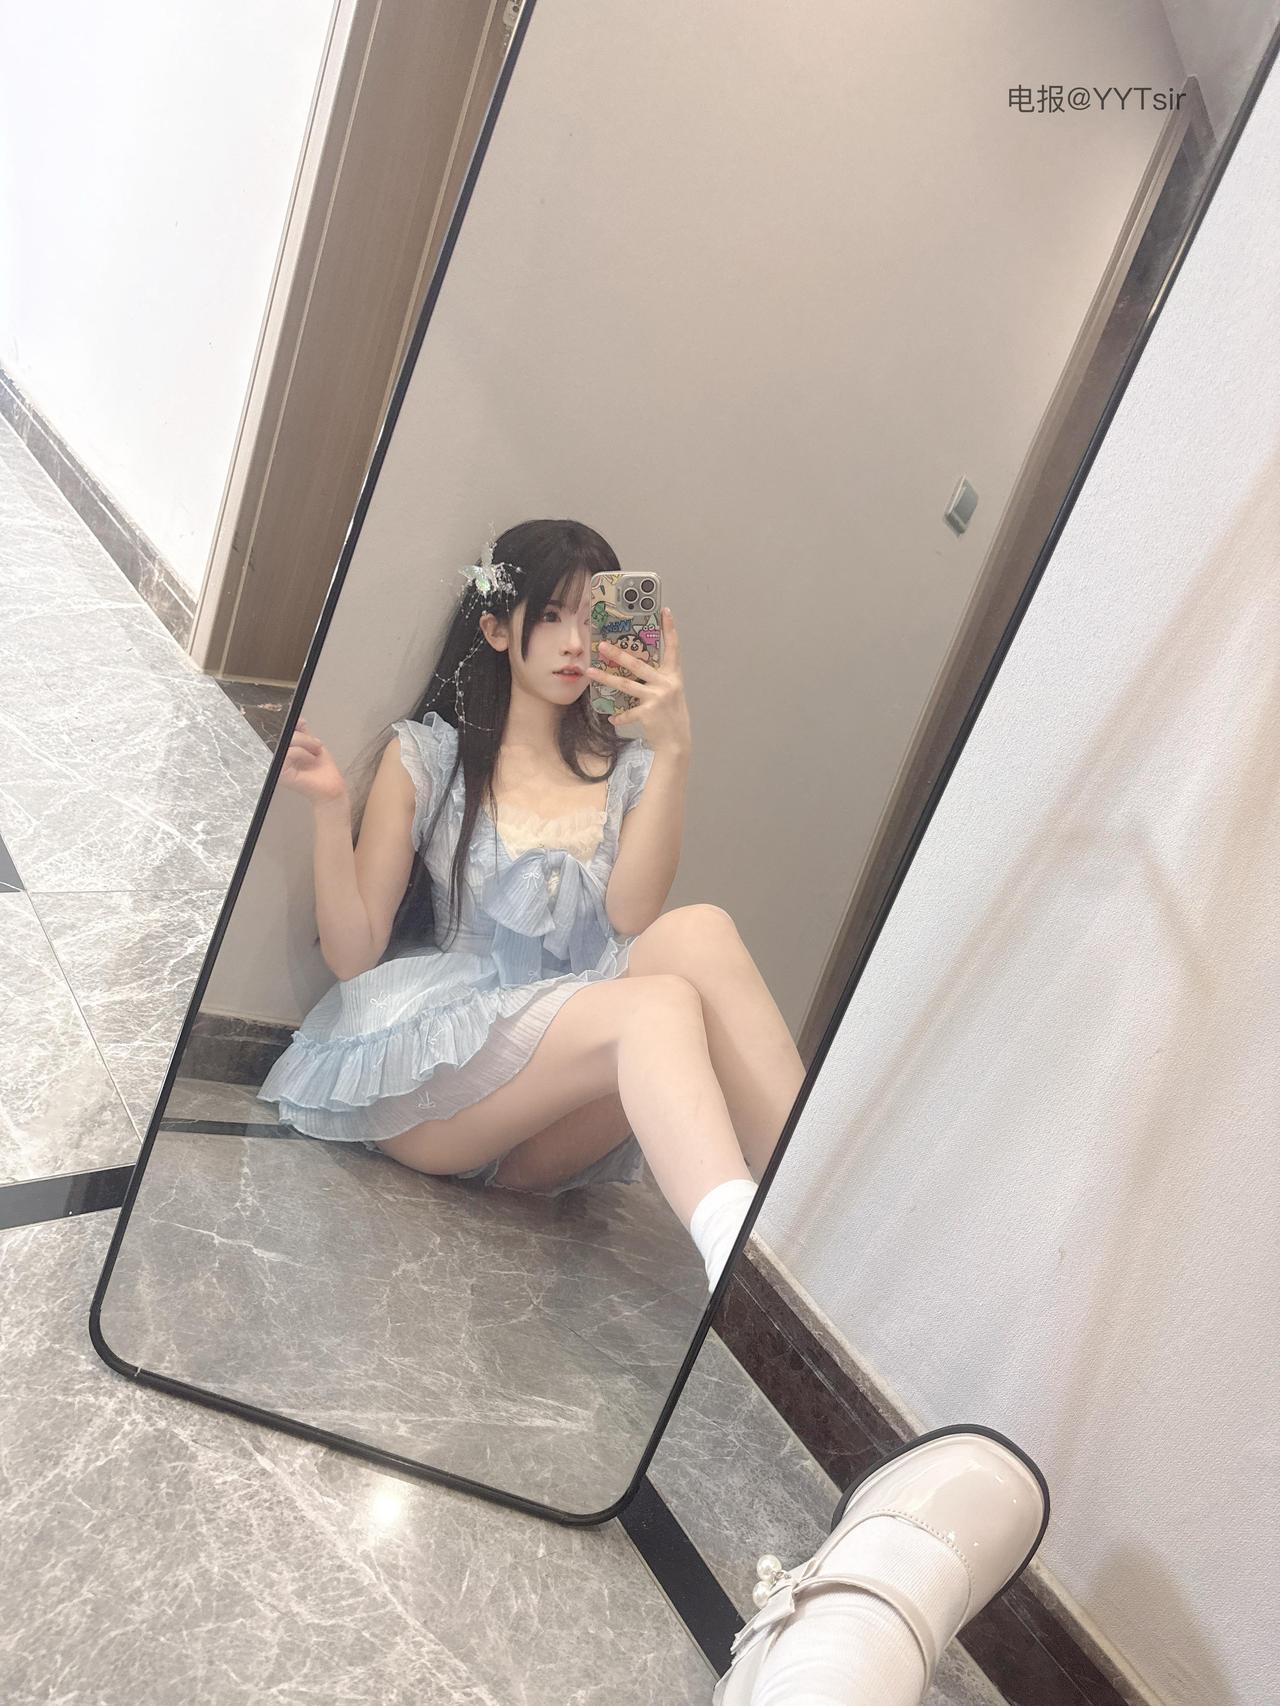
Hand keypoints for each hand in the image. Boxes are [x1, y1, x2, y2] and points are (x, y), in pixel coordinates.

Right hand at [280, 716, 347, 805]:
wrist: (331, 787)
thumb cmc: (322, 770)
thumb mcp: (312, 745)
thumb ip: (304, 733)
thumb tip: (298, 720)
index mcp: (284, 751)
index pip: (279, 732)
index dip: (289, 725)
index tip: (301, 723)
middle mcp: (278, 758)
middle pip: (282, 734)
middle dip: (303, 736)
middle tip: (316, 744)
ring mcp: (278, 765)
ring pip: (286, 741)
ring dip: (306, 743)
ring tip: (316, 751)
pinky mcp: (281, 773)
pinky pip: (288, 753)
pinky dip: (303, 752)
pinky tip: (311, 758)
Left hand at [584, 607, 690, 752]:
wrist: (677, 741)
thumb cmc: (670, 715)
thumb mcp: (669, 693)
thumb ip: (656, 680)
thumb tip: (633, 668)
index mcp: (672, 676)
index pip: (673, 648)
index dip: (670, 629)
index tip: (665, 611)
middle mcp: (666, 684)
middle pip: (638, 665)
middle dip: (618, 654)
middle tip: (602, 644)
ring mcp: (657, 698)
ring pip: (625, 685)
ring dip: (605, 678)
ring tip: (590, 672)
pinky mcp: (649, 713)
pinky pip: (627, 713)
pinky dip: (619, 716)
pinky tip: (612, 718)